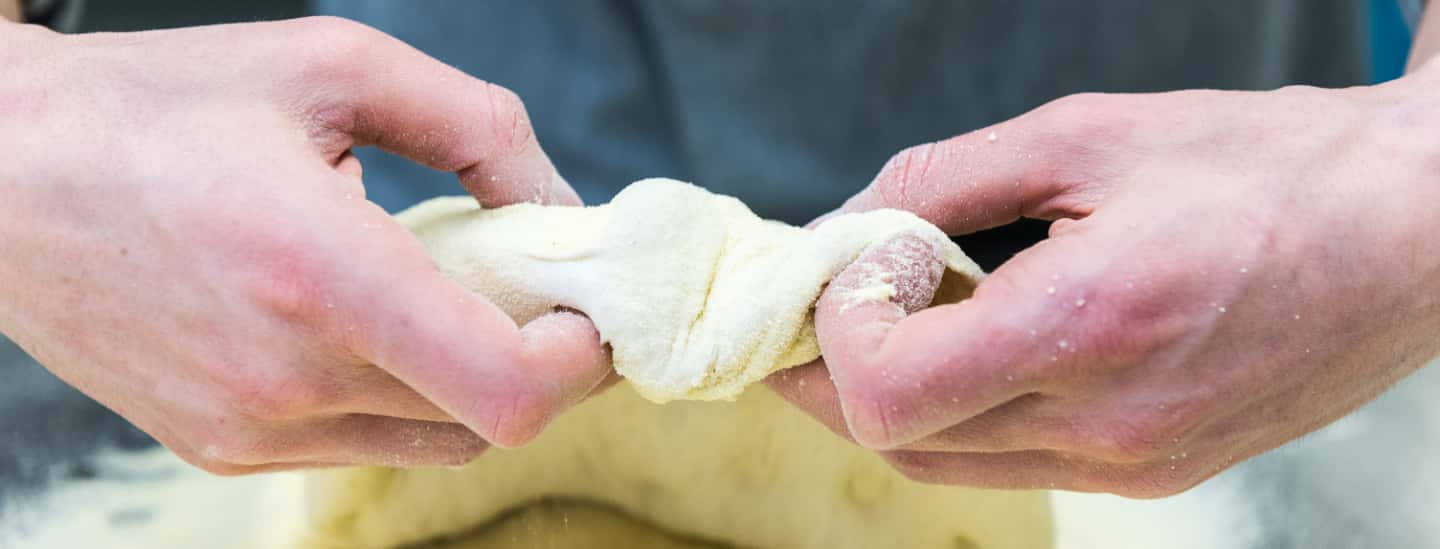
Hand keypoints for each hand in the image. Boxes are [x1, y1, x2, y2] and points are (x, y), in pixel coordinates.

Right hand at [0, 18, 609, 473]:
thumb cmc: (153, 108)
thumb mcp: (333, 66)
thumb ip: (476, 129)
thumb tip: (558, 206)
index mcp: (319, 273)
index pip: (508, 387)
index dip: (581, 361)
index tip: (591, 308)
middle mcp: (285, 375)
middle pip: (486, 418)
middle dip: (541, 359)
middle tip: (539, 288)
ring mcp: (249, 427)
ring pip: (431, 441)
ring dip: (472, 381)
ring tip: (447, 296)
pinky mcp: (220, 447)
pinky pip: (360, 444)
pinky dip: (401, 394)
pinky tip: (372, 324)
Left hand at [770, 62, 1439, 496]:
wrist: (1414, 234)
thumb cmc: (1265, 168)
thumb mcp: (1089, 135)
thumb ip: (945, 180)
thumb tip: (848, 221)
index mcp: (1089, 327)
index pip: (889, 391)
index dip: (836, 331)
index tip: (851, 264)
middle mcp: (1108, 424)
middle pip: (902, 441)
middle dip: (836, 370)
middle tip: (831, 298)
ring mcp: (1134, 463)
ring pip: (949, 464)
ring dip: (896, 396)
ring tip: (900, 313)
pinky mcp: (1155, 472)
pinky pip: (1015, 463)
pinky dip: (965, 412)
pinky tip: (975, 343)